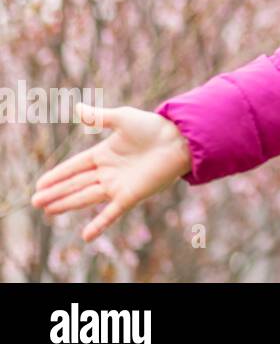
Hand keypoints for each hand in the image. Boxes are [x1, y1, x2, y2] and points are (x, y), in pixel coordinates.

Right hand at [31, 103, 192, 242]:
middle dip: (56, 192)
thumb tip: (77, 107)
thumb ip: (99, 117)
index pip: (75, 167)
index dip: (58, 175)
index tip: (40, 183)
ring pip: (86, 197)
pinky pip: (112, 212)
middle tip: (36, 201)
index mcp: (105, 154)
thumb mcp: (122, 118)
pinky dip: (100, 224)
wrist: (179, 139)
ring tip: (47, 210)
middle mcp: (109, 172)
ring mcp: (119, 185)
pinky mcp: (132, 195)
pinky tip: (86, 235)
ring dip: (67, 204)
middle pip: (76, 184)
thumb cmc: (153, 127)